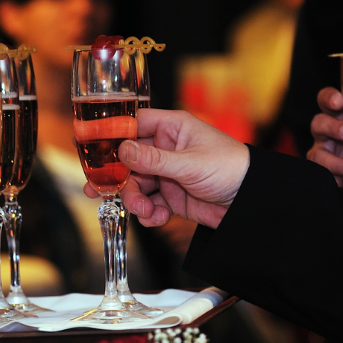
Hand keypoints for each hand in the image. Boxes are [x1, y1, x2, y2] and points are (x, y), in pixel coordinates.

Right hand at [84, 108, 249, 229]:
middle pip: (126, 161)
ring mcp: (166, 174)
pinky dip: (149, 214)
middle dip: (116, 179)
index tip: (88, 146)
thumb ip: (153, 159)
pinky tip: (158, 217)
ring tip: (144, 211)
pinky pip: (147, 204)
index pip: (132, 125)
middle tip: (97, 190)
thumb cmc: (232, 169)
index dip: (110, 134)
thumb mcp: (189, 164)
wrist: (253, 203)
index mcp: (171, 129)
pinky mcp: (170, 196)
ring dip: (134, 200)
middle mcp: (165, 149)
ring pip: (134, 185)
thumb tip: (122, 150)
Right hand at [306, 87, 342, 197]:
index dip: (328, 98)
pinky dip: (337, 178)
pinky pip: (322, 175)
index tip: (339, 102)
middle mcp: (331, 137)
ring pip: (317, 155)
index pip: (329, 103)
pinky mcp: (326, 178)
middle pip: (318, 124)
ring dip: (335, 161)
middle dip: (331, 127)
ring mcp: (325, 157)